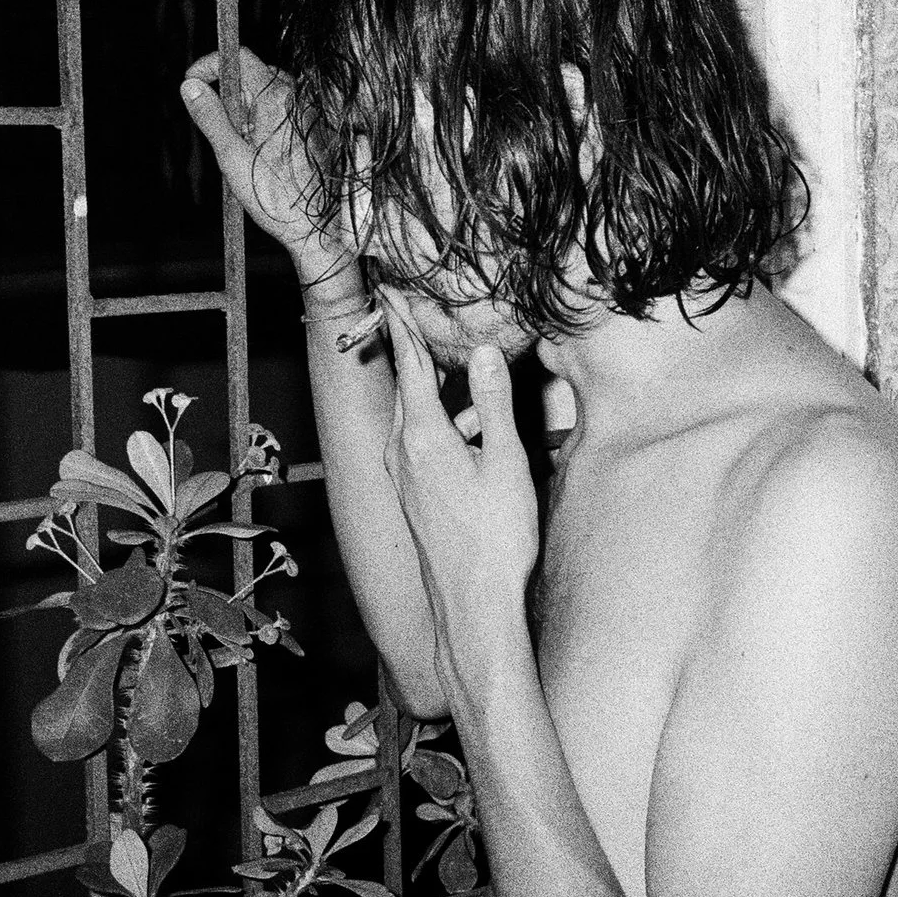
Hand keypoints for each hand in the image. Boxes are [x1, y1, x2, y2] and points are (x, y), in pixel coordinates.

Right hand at [179, 47, 357, 284]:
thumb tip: (190, 87)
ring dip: (244, 111)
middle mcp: (296, 97)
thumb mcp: (231, 156)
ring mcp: (306, 111)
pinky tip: (259, 154)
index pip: (240, 57)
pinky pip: (279, 110)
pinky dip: (261, 122)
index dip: (211, 65)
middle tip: (220, 130)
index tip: (192, 83)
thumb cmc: (274, 196)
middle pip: (252, 74)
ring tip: (242, 149)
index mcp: (276, 98)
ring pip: (265, 94)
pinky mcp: (310, 126)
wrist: (314, 226)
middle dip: (228, 95)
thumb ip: (210, 117)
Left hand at [376, 289, 539, 713]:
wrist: (472, 609)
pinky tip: (474, 429)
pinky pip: (420, 441)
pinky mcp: (414, 495)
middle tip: (423, 312)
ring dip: (436, 390)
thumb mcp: (506, 463)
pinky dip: (441, 421)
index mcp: (421, 436)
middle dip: (415, 348)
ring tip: (467, 370)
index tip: (392, 288)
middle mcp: (402, 452)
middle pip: (406, 385)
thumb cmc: (494, 541)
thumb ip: (495, 404)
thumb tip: (483, 352)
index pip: (407, 363)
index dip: (402, 322)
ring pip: (414, 415)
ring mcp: (404, 476)